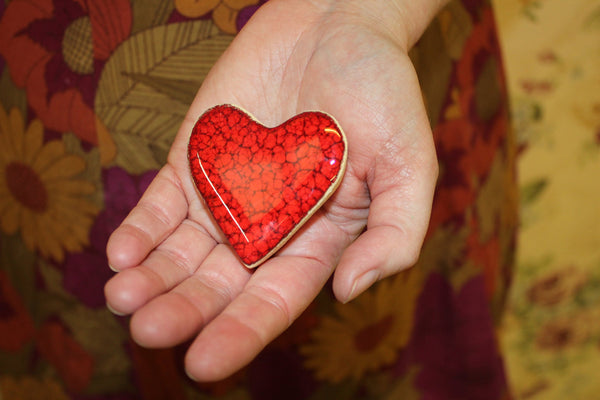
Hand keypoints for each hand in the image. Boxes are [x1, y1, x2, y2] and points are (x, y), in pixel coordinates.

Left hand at [105, 0, 439, 380]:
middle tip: (148, 331)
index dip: (240, 333)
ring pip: (182, 251)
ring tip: (123, 297)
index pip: (274, 300)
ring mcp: (228, 194)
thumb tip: (349, 291)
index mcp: (317, 240)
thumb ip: (394, 233)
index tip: (203, 363)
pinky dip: (141, 228)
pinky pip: (163, 202)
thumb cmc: (383, 91)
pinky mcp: (196, 159)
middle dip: (183, 310)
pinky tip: (122, 252)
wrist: (337, 22)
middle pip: (219, 284)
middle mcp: (268, 228)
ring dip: (151, 278)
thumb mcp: (410, 164)